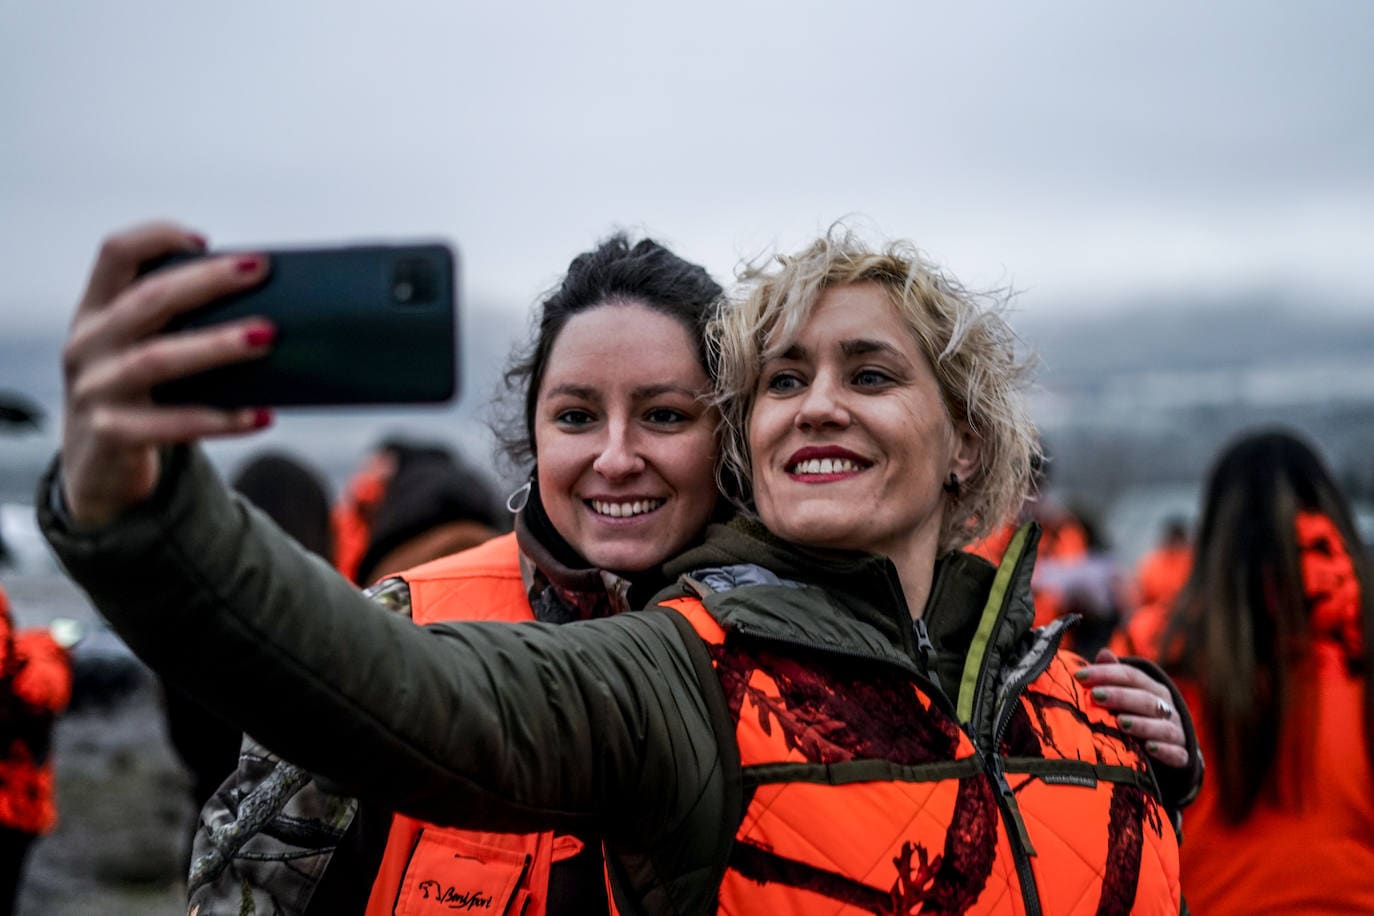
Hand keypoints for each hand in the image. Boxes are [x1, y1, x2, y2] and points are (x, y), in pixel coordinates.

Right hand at [61, 222, 275, 526]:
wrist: (98, 472)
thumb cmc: (141, 398)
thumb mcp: (141, 351)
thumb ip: (178, 324)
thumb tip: (272, 302)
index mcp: (96, 312)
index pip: (115, 254)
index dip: (157, 237)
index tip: (206, 242)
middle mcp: (88, 345)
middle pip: (146, 299)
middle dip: (206, 281)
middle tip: (260, 270)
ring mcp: (95, 391)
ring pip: (157, 359)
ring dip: (216, 345)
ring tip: (267, 337)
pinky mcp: (112, 435)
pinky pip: (174, 425)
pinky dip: (222, 419)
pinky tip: (263, 415)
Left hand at [1075, 647, 1188, 768]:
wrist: (1171, 749)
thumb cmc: (1137, 716)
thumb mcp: (1127, 694)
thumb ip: (1115, 676)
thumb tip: (1104, 653)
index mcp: (1153, 689)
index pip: (1131, 676)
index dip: (1106, 673)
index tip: (1079, 676)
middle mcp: (1167, 708)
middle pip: (1146, 699)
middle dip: (1120, 696)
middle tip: (1096, 695)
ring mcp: (1176, 732)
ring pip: (1162, 726)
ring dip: (1141, 724)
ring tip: (1120, 722)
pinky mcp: (1182, 756)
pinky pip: (1177, 753)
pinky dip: (1165, 750)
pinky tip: (1149, 748)